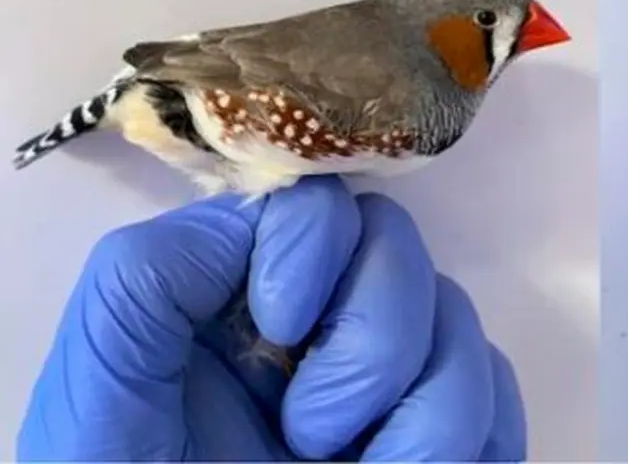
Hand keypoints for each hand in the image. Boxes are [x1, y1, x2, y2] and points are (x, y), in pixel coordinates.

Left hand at [17, 176, 524, 460]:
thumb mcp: (103, 392)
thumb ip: (146, 280)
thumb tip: (257, 222)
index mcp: (246, 301)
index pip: (323, 209)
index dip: (317, 252)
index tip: (278, 325)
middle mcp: (328, 332)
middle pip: (409, 262)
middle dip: (372, 350)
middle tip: (308, 437)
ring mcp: (394, 389)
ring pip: (467, 339)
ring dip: (422, 421)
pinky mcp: (450, 443)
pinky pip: (500, 405)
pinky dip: (471, 443)